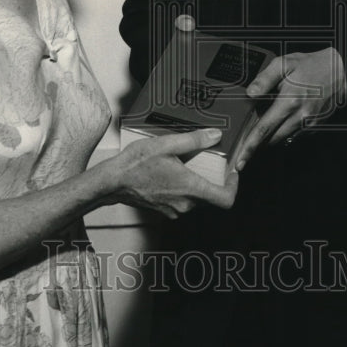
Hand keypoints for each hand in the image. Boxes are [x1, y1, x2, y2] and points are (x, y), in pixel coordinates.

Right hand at [113, 128, 238, 219]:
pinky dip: (182, 189)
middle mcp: (185, 204)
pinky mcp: (164, 211)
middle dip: (212, 180)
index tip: (232, 173)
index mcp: (190, 189)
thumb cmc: (136, 164)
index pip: (225, 199)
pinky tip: (170, 174)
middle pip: (211, 197)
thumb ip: (194, 140)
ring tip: (185, 165)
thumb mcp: (166, 144)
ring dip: (196, 184)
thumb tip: (215, 135)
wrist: (112, 182)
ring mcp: (174, 210)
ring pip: (196, 199)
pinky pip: (182, 202)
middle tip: (207, 161)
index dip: (234, 187)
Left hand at [236, 47, 345, 169]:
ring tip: (263, 128)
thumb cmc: (311, 65)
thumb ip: (265, 78)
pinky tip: (282, 120)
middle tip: (244, 144)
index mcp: (289, 101)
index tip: (241, 161)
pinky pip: (295, 136)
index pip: (264, 129)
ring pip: (283, 139)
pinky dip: (284, 132)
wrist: (339, 71)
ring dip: (270, 138)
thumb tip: (250, 93)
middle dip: (257, 145)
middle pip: (271, 140)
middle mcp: (299, 116)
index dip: (250, 146)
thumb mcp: (284, 64)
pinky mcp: (315, 126)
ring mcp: (308, 123)